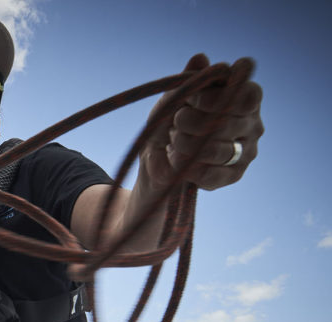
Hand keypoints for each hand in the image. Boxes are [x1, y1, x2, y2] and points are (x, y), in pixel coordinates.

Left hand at [142, 54, 263, 191]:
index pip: (248, 92)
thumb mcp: (173, 99)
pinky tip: (177, 160)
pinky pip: (211, 173)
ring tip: (173, 141)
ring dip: (185, 144)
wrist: (156, 163)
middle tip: (176, 122)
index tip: (192, 99)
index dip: (216, 96)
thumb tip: (200, 58)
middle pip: (226, 121)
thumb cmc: (169, 123)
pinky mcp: (235, 175)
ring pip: (217, 149)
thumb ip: (189, 80)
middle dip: (189, 121)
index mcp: (244, 97)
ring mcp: (247, 151)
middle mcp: (253, 123)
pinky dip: (187, 167)